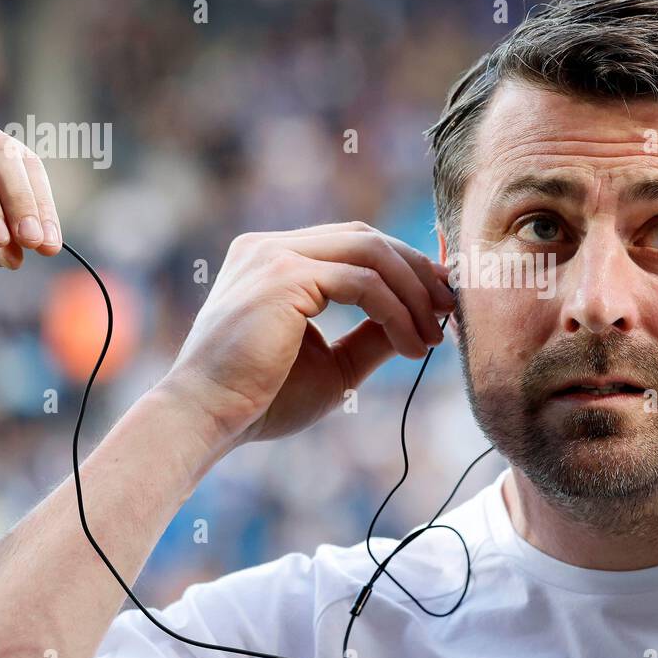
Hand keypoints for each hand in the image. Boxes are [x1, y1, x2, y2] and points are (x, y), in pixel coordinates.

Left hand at [0, 100, 60, 272]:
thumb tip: (13, 257)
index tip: (1, 241)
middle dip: (19, 201)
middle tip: (33, 242)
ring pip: (22, 161)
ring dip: (39, 206)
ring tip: (46, 246)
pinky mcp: (5, 148)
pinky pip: (33, 173)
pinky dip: (42, 207)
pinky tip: (48, 237)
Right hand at [157, 222, 456, 453]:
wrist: (207, 420)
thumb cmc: (261, 401)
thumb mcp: (332, 363)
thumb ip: (373, 335)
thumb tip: (423, 319)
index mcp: (272, 258)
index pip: (352, 243)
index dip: (402, 265)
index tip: (438, 299)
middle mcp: (269, 247)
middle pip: (366, 237)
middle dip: (417, 271)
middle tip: (450, 310)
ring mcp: (274, 255)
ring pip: (370, 252)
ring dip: (413, 292)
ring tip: (433, 335)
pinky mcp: (282, 276)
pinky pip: (362, 282)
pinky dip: (397, 311)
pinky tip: (412, 346)